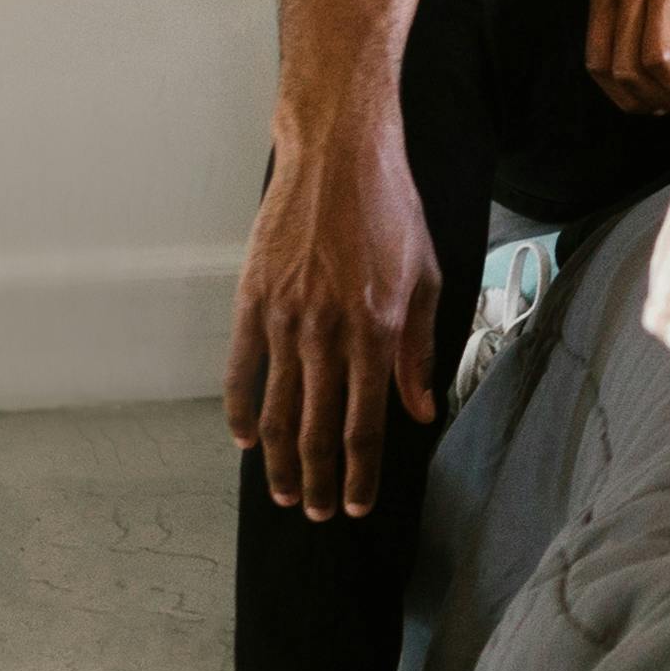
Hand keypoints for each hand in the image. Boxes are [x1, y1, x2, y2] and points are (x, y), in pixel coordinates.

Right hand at [223, 129, 440, 521]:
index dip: (358, 475)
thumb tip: (418, 411)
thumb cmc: (392, 214)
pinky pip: (241, 369)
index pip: (364, 426)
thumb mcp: (428, 280)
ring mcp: (285, 318)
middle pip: (316, 429)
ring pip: (277, 408)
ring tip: (282, 491)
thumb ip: (420, 352)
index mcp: (379, 331)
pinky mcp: (252, 300)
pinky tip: (247, 439)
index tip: (354, 506)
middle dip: (315, 479)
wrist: (340, 158)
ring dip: (279, 458)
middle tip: (313, 513)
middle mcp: (329, 333)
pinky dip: (242, 409)